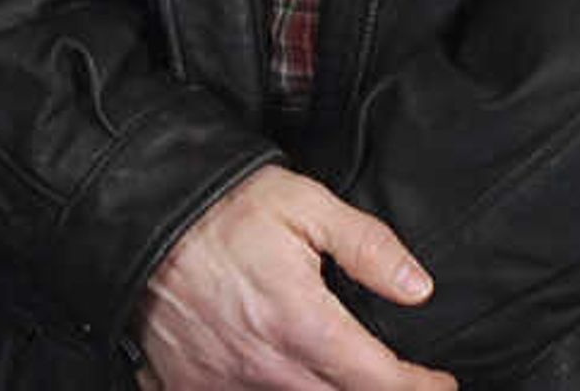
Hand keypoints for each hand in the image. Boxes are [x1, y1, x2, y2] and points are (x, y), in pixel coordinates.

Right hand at [134, 166, 453, 389]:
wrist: (138, 214)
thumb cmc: (221, 207)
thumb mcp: (305, 206)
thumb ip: (367, 246)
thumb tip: (418, 286)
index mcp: (303, 325)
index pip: (380, 382)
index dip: (421, 388)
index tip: (441, 383)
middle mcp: (268, 368)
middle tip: (397, 380)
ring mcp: (228, 383)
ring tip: (343, 373)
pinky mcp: (193, 386)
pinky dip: (269, 390)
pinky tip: (281, 371)